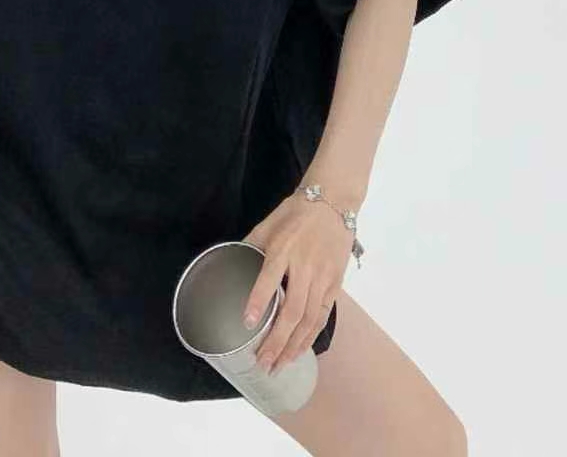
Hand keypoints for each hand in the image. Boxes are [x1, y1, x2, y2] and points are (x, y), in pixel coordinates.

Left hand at [239, 192, 353, 375]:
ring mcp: (323, 277)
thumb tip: (231, 265)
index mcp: (284, 248)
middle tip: (263, 363)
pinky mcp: (336, 283)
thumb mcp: (268, 223)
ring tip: (279, 365)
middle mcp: (305, 266)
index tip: (247, 323)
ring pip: (309, 319)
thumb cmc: (296, 212)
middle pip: (292, 310)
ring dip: (294, 346)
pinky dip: (311, 336)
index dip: (259, 302)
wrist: (333, 202)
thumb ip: (251, 246)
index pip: (269, 279)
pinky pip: (323, 315)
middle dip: (277, 340)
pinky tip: (300, 350)